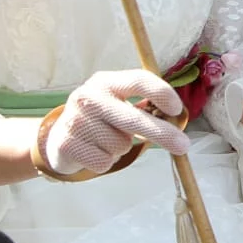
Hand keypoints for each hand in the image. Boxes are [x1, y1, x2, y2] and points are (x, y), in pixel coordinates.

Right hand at [44, 69, 189, 175]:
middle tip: (184, 146)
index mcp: (106, 81)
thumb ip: (143, 107)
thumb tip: (176, 118)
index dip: (161, 93)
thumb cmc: (101, 119)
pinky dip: (106, 161)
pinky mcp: (66, 145)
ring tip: (107, 141)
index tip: (178, 109)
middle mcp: (88, 97)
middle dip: (163, 133)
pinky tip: (94, 151)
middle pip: (134, 118)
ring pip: (121, 145)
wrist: (59, 138)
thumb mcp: (118, 104)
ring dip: (121, 148)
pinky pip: (104, 161)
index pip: (138, 80)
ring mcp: (75, 120)